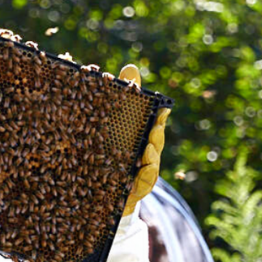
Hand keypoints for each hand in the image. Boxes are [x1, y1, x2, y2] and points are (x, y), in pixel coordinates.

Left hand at [117, 64, 168, 215]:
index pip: (154, 125)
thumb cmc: (111, 151)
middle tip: (154, 129)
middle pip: (155, 146)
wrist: (98, 191)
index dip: (160, 117)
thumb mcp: (113, 123)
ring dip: (151, 159)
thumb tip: (130, 68)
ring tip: (147, 151)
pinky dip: (139, 183)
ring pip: (150, 168)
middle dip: (157, 137)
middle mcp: (145, 157)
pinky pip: (138, 189)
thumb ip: (124, 95)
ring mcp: (140, 176)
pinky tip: (135, 179)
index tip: (163, 108)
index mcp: (142, 139)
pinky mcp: (131, 193)